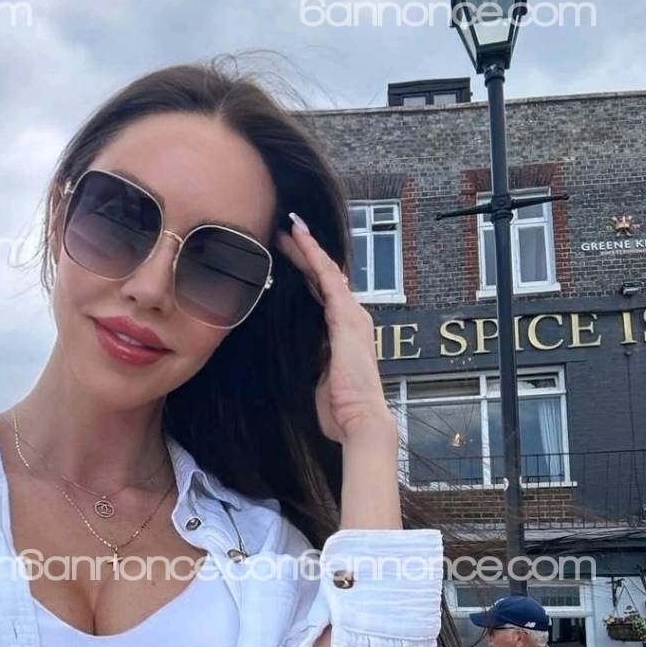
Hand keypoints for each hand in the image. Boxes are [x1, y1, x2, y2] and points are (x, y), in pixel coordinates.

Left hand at [277, 216, 390, 444]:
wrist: (361, 419)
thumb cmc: (339, 409)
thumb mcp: (317, 379)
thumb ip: (310, 361)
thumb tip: (292, 356)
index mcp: (343, 333)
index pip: (322, 295)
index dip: (307, 274)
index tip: (288, 258)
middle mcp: (351, 318)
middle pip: (325, 277)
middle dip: (305, 254)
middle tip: (284, 233)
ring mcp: (351, 315)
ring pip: (326, 270)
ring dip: (308, 247)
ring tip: (289, 227)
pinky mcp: (346, 317)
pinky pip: (327, 277)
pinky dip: (313, 254)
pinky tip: (300, 238)